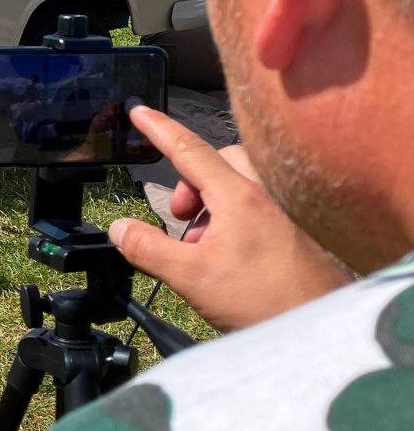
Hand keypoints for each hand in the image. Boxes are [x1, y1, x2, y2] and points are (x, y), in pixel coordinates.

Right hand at [108, 106, 352, 332]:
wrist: (323, 331)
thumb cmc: (266, 303)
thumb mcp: (191, 277)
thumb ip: (148, 248)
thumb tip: (119, 228)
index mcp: (238, 197)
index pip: (189, 149)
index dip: (159, 129)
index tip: (139, 111)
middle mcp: (266, 194)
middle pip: (217, 162)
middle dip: (189, 181)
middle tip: (178, 216)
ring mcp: (285, 212)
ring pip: (238, 183)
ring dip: (210, 203)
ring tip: (201, 244)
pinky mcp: (296, 232)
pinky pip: (257, 205)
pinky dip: (232, 217)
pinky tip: (228, 257)